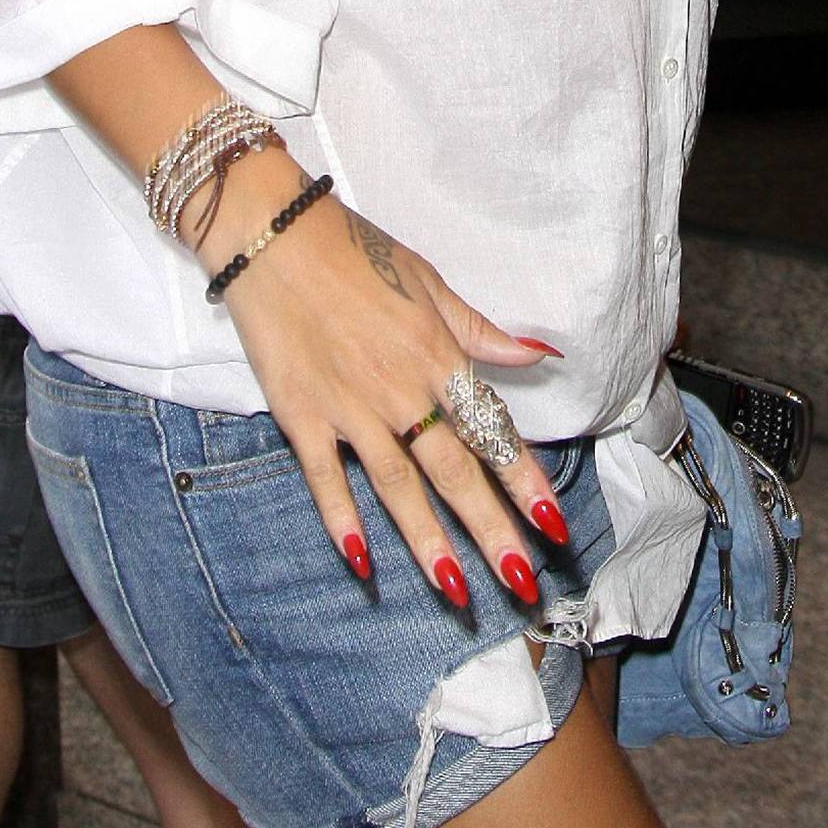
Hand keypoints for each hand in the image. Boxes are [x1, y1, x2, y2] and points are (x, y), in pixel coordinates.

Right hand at [211, 162, 569, 608]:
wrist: (273, 236)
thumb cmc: (356, 250)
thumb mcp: (427, 281)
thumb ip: (480, 331)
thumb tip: (540, 355)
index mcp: (436, 354)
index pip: (490, 428)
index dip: (525, 479)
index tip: (554, 525)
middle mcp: (399, 389)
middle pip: (453, 471)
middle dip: (492, 530)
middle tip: (523, 584)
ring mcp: (348, 407)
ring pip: (397, 487)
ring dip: (429, 542)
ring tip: (458, 592)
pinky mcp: (301, 415)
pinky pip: (326, 478)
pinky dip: (342, 520)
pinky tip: (361, 563)